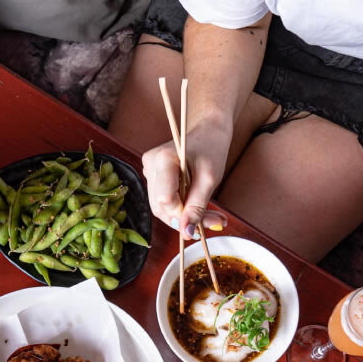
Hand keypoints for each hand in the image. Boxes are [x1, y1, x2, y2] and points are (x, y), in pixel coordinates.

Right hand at [142, 118, 229, 239]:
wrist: (208, 129)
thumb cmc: (211, 147)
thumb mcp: (210, 178)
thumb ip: (197, 206)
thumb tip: (187, 233)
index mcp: (162, 159)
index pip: (165, 200)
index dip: (183, 214)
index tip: (205, 218)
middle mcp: (150, 165)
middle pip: (161, 207)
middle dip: (186, 219)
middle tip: (214, 222)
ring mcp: (149, 170)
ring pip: (161, 208)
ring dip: (185, 217)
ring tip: (211, 217)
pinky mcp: (153, 176)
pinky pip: (163, 201)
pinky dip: (181, 208)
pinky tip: (199, 207)